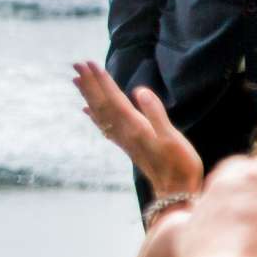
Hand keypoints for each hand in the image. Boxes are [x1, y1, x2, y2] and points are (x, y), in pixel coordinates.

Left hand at [72, 61, 202, 197]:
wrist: (175, 192)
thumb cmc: (179, 165)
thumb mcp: (172, 138)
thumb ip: (156, 113)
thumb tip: (140, 90)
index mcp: (134, 126)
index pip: (113, 98)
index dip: (102, 80)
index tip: (89, 64)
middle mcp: (124, 131)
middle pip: (102, 103)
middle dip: (90, 83)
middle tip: (76, 64)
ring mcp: (124, 139)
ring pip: (100, 113)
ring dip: (89, 95)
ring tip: (76, 80)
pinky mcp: (127, 146)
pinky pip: (105, 125)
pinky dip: (95, 115)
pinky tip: (87, 110)